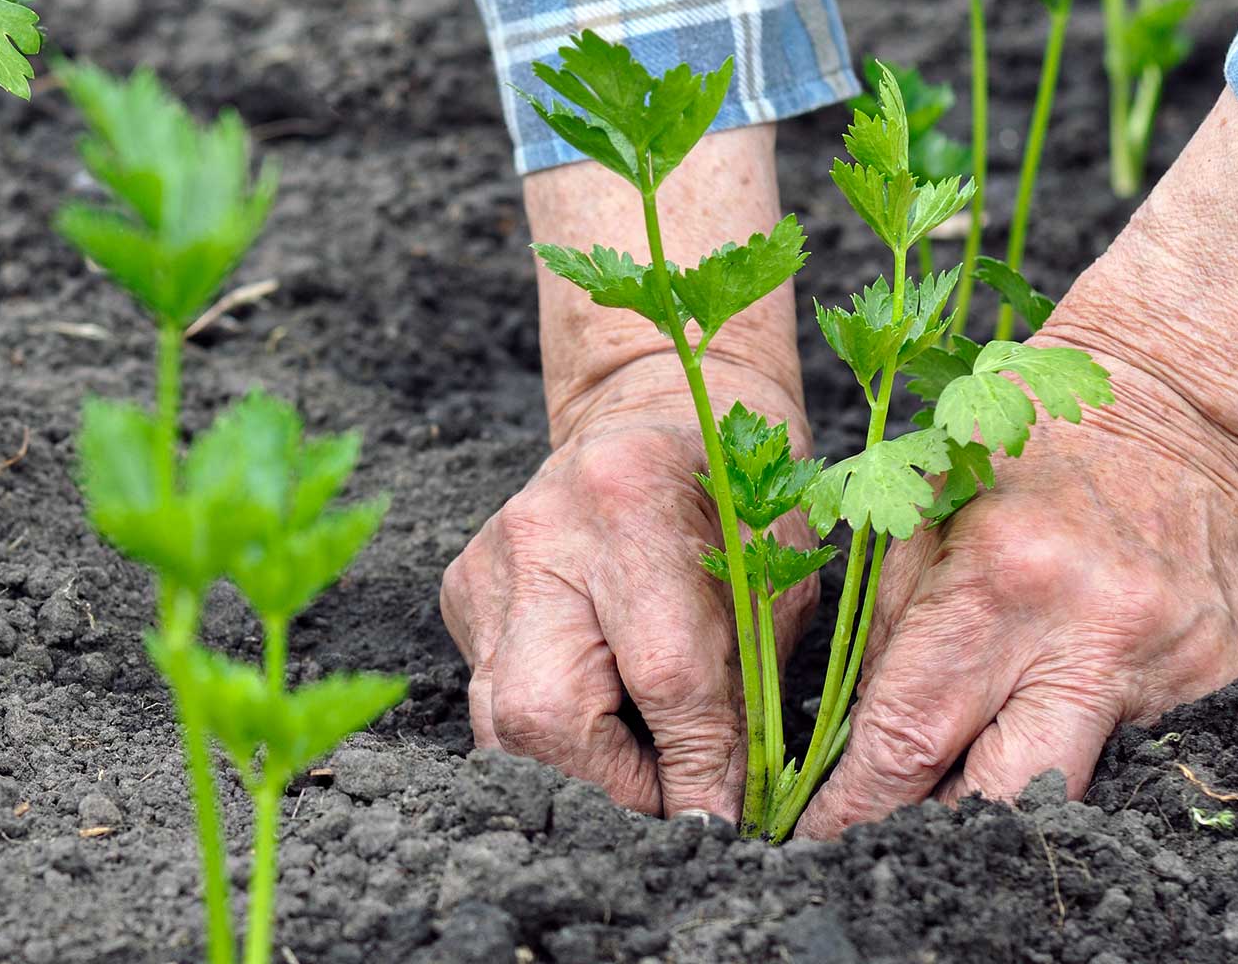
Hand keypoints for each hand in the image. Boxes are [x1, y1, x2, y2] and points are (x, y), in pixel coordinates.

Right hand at [441, 363, 815, 818]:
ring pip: (501, 724)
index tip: (720, 823)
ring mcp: (486, 564)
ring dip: (578, 774)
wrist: (654, 414)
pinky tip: (601, 720)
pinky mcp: (463, 592)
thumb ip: (747, 685)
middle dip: (612, 789)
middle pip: (543, 712)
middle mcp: (540, 530)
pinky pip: (492, 699)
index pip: (662, 673)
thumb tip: (722, 810)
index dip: (694, 767)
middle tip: (670, 809)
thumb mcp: (774, 574)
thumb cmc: (735, 497)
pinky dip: (550, 735)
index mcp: (634, 498)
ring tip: (641, 776)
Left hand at [798, 89, 1237, 836]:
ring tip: (960, 792)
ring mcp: (1175, 663)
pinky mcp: (1233, 680)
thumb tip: (843, 747)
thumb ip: (884, 634)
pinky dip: (1092, 750)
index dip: (857, 803)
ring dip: (1012, 801)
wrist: (1175, 414)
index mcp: (999, 580)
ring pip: (1078, 790)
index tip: (816, 837)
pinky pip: (1148, 755)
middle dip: (936, 831)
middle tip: (885, 845)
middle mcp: (1094, 630)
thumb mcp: (920, 517)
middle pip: (1004, 794)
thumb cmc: (1020, 459)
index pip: (909, 733)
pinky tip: (1059, 721)